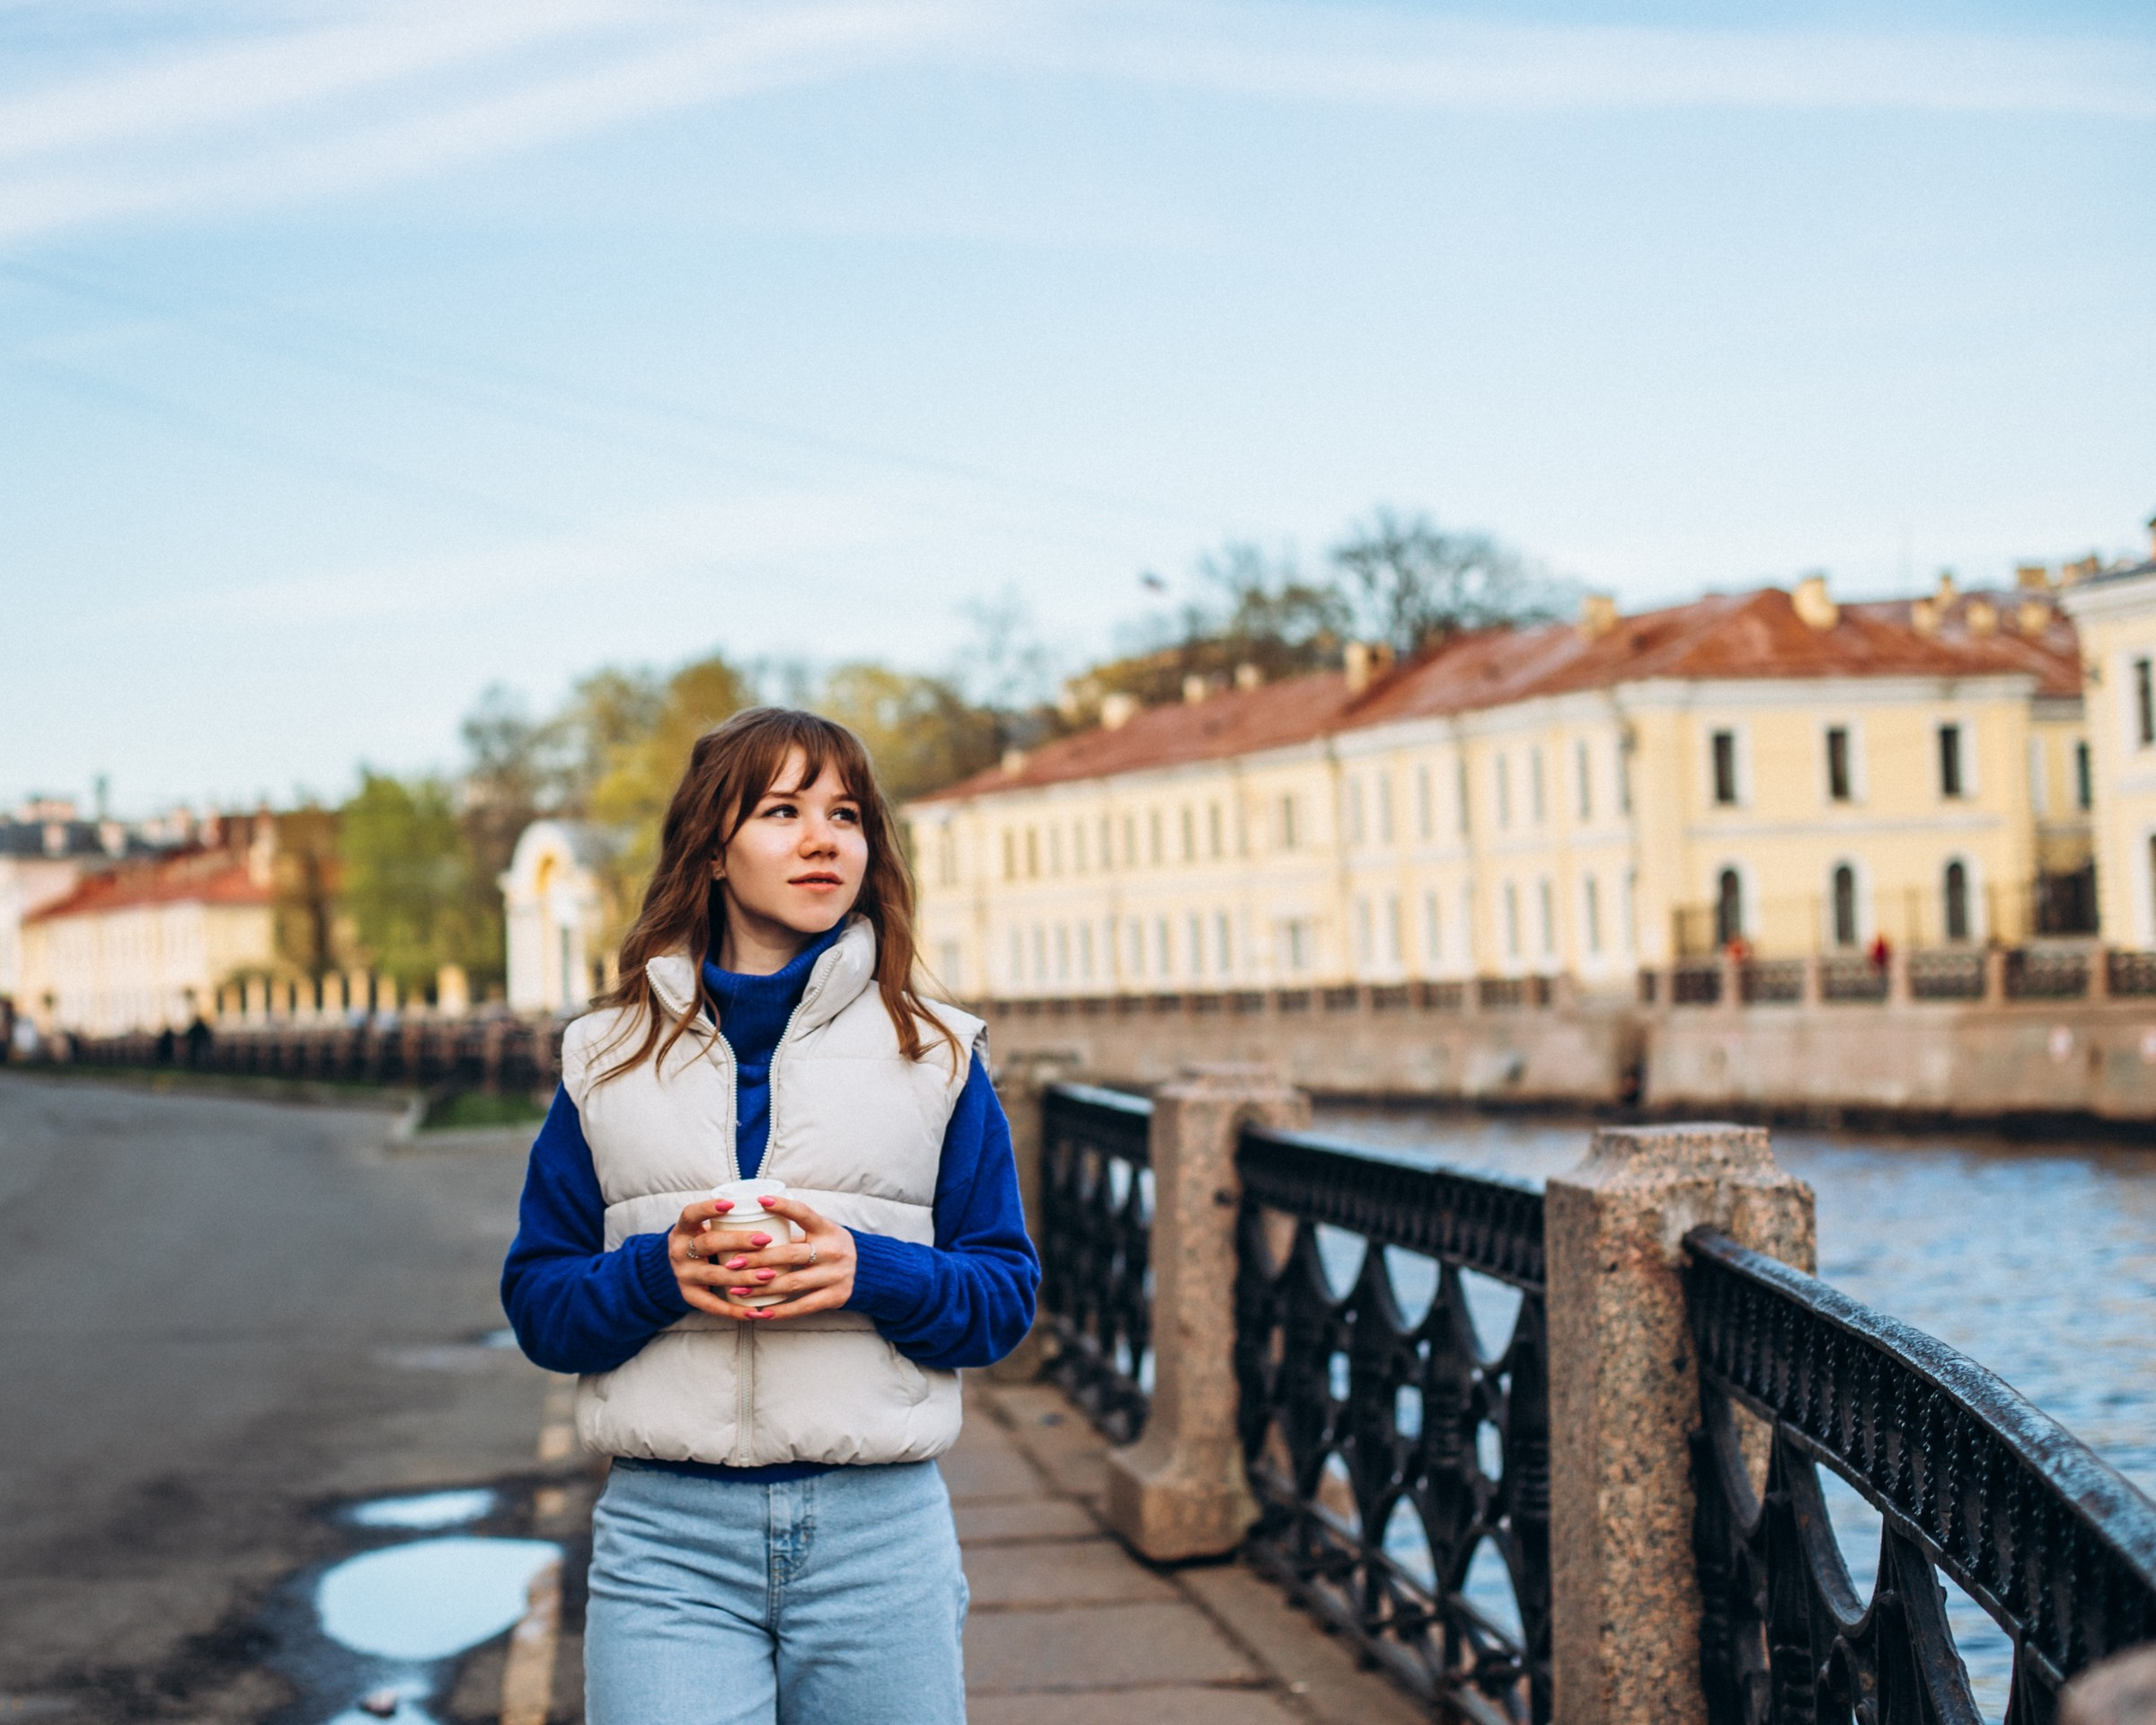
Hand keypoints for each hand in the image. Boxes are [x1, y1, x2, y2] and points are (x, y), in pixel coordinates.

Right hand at [667, 1197, 763, 1317]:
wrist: (677, 1268)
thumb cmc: (703, 1241)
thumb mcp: (705, 1227)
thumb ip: (729, 1221)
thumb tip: (775, 1211)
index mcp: (683, 1230)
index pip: (690, 1214)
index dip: (708, 1208)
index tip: (731, 1204)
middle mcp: (679, 1252)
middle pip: (708, 1244)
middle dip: (738, 1241)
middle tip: (765, 1240)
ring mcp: (683, 1275)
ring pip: (714, 1275)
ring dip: (743, 1276)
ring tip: (769, 1275)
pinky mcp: (690, 1296)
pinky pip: (713, 1305)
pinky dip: (735, 1310)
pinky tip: (756, 1312)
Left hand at [717, 1194, 857, 1321]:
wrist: (868, 1271)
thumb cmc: (832, 1248)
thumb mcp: (822, 1233)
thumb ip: (795, 1233)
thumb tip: (752, 1228)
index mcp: (828, 1229)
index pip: (804, 1213)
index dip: (783, 1206)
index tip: (760, 1201)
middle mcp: (833, 1251)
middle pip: (790, 1254)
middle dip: (757, 1259)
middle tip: (732, 1262)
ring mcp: (836, 1275)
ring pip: (792, 1282)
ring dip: (761, 1287)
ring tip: (737, 1289)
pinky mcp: (835, 1297)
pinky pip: (802, 1306)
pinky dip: (779, 1310)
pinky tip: (760, 1312)